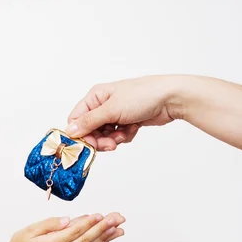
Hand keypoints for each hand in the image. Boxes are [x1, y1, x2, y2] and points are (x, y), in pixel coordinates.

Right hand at [6, 213, 124, 241]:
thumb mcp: (28, 230)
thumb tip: (68, 220)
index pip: (75, 231)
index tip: (101, 214)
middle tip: (118, 219)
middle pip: (86, 241)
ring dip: (105, 240)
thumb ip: (49, 224)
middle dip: (104, 229)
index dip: (89, 223)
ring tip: (119, 230)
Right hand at [65, 76, 179, 150]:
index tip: (88, 145)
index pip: (76, 119)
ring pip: (103, 135)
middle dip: (99, 139)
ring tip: (123, 135)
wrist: (171, 98)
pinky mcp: (126, 122)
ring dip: (112, 139)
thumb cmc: (142, 96)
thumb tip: (69, 131)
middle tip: (110, 145)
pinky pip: (116, 136)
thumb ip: (89, 122)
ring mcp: (115, 114)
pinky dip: (124, 136)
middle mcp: (102, 105)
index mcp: (95, 97)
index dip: (80, 134)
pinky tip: (133, 129)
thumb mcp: (111, 109)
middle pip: (90, 130)